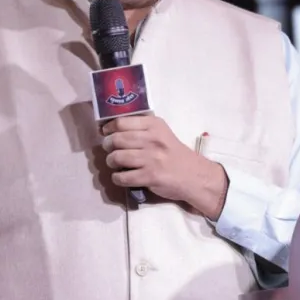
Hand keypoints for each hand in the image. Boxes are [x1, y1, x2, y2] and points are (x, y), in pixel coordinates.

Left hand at [102, 115, 228, 217]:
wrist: (194, 175)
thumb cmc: (175, 153)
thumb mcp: (162, 133)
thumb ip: (142, 129)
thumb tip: (114, 129)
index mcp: (154, 125)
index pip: (122, 122)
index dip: (109, 128)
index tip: (105, 132)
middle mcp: (152, 139)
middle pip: (117, 139)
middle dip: (107, 145)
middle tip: (108, 149)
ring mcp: (151, 158)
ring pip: (117, 157)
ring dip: (111, 161)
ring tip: (113, 162)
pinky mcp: (150, 176)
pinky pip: (123, 177)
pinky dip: (117, 178)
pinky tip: (120, 177)